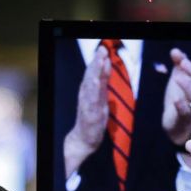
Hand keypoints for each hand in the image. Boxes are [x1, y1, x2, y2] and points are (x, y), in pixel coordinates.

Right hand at [64, 47, 110, 177]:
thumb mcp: (100, 97)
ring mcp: (88, 105)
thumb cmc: (92, 117)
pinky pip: (91, 101)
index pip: (94, 73)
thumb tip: (106, 64)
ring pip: (90, 86)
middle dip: (96, 62)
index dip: (98, 61)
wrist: (84, 140)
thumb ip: (103, 81)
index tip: (103, 49)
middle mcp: (86, 96)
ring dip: (94, 72)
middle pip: (91, 76)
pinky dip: (93, 91)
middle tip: (101, 50)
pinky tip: (96, 82)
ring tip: (99, 61)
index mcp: (89, 91)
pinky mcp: (90, 115)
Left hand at [162, 49, 190, 145]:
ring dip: (187, 86)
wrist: (174, 124)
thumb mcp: (178, 79)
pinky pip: (185, 112)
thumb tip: (175, 50)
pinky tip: (176, 99)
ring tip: (178, 77)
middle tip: (183, 63)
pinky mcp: (184, 118)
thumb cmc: (179, 98)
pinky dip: (181, 106)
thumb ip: (178, 64)